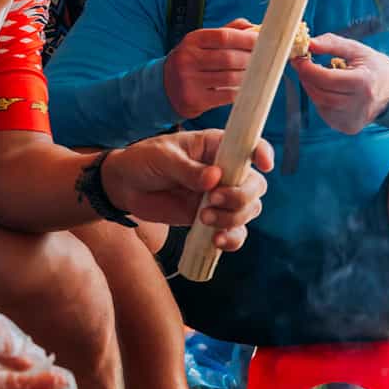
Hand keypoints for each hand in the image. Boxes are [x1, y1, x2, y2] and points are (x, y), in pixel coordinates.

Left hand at [101, 132, 272, 248]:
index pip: (249, 147)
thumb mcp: (162, 158)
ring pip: (249, 209)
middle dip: (240, 196)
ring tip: (203, 218)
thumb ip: (187, 169)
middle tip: (211, 200)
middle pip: (255, 185)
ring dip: (233, 218)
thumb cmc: (144, 161)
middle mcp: (226, 171)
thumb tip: (214, 178)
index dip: (262, 153)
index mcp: (217, 147)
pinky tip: (216, 241)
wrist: (124, 187)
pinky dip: (232, 239)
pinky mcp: (212, 219)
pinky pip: (235, 232)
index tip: (263, 165)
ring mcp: (221, 197)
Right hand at [163, 18, 257, 118]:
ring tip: (257, 73)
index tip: (263, 41)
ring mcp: (189, 81)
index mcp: (192, 40)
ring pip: (230, 77)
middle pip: (229, 58)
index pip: (224, 36)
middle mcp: (187, 59)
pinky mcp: (194, 100)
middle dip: (251, 59)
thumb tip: (254, 28)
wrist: (164, 88)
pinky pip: (226, 95)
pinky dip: (240, 91)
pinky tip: (246, 87)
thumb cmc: (192, 61)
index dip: (246, 39)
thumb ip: (227, 32)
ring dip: (248, 76)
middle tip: (265, 60)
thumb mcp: (202, 43)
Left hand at [295, 34, 388, 133]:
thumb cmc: (374, 67)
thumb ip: (332, 44)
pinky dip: (321, 100)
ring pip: (320, 104)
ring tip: (319, 76)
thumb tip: (309, 43)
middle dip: (307, 78)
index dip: (307, 68)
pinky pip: (325, 113)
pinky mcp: (348, 127)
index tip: (299, 57)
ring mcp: (353, 119)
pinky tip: (330, 91)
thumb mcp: (357, 50)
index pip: (325, 78)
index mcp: (363, 83)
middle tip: (303, 65)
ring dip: (313, 89)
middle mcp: (359, 105)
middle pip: (320, 93)